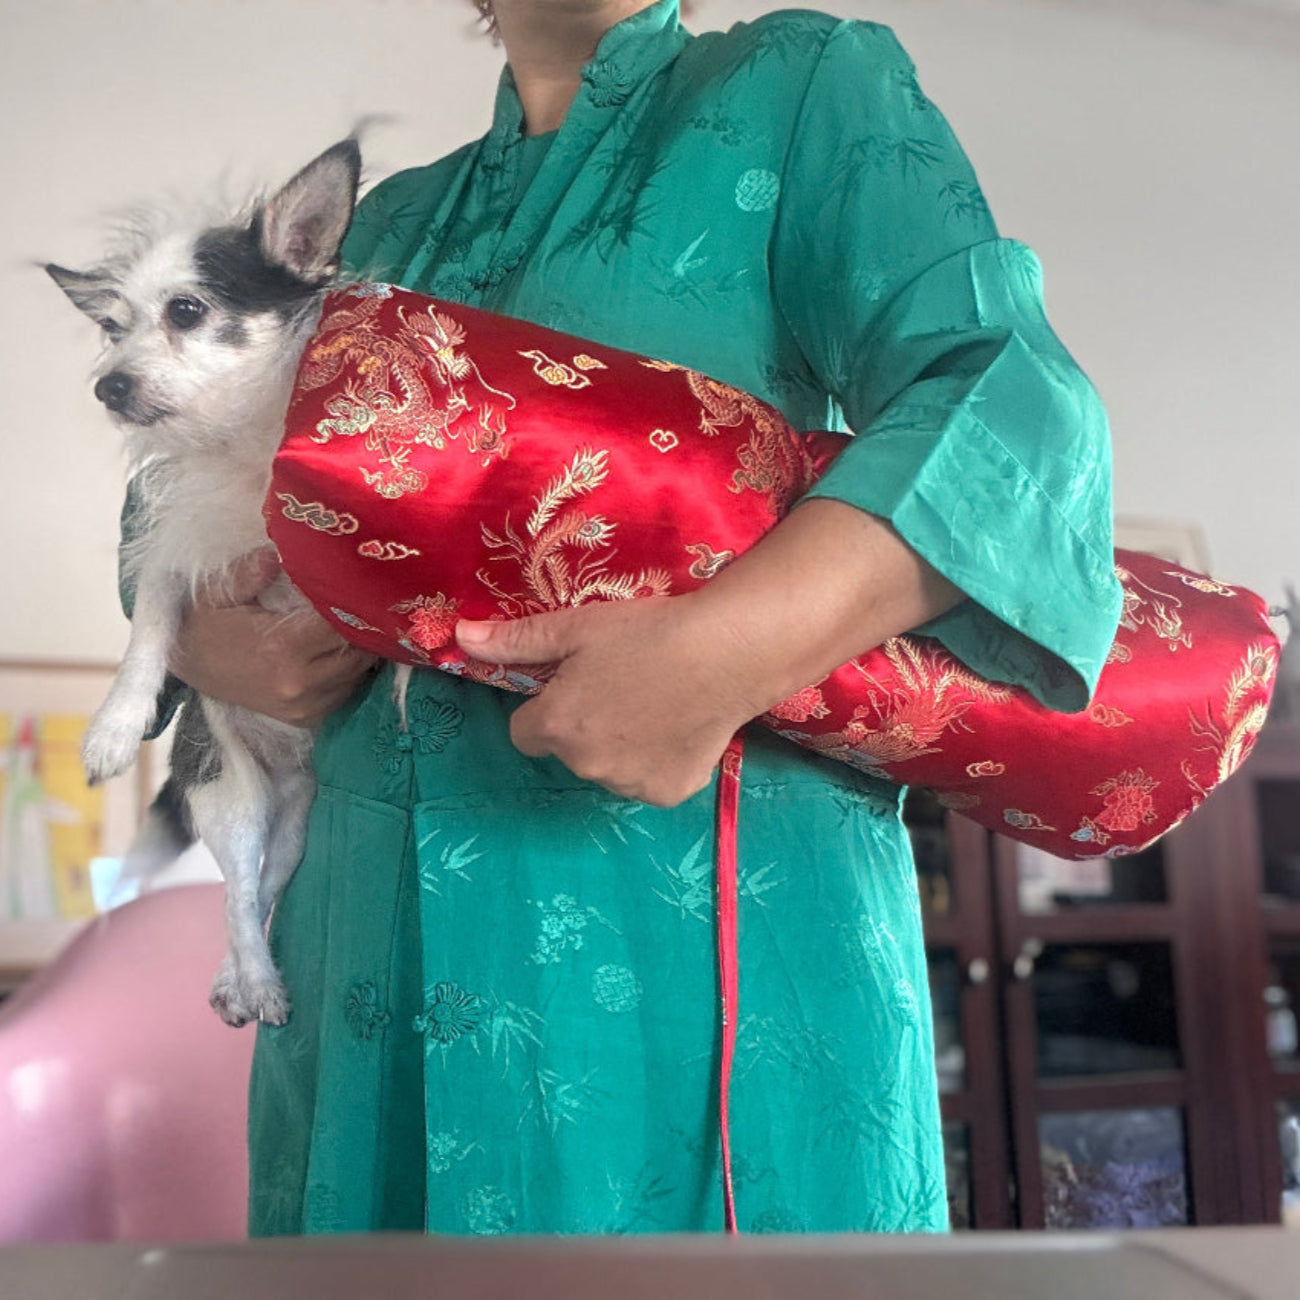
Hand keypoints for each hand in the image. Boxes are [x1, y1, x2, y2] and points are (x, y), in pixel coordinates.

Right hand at [169, 548, 376, 726]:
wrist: (187, 666)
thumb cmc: (205, 624)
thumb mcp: (216, 592)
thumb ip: (247, 573)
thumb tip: (275, 554)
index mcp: (283, 646)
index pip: (341, 620)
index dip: (352, 600)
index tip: (356, 582)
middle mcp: (300, 681)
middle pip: (359, 649)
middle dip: (363, 624)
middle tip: (361, 601)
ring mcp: (306, 705)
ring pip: (359, 672)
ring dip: (360, 648)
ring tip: (353, 622)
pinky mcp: (307, 718)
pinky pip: (348, 691)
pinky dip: (350, 671)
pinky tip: (339, 649)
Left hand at [456, 499, 962, 804]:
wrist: (727, 653)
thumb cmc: (647, 633)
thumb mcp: (576, 629)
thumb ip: (517, 641)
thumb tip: (460, 638)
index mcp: (555, 727)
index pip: (524, 733)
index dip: (546, 708)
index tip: (574, 686)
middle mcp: (585, 766)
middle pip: (569, 751)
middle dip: (583, 726)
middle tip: (621, 687)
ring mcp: (628, 785)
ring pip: (608, 767)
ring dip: (619, 745)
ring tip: (654, 703)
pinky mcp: (667, 793)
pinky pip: (646, 780)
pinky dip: (656, 760)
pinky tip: (678, 725)